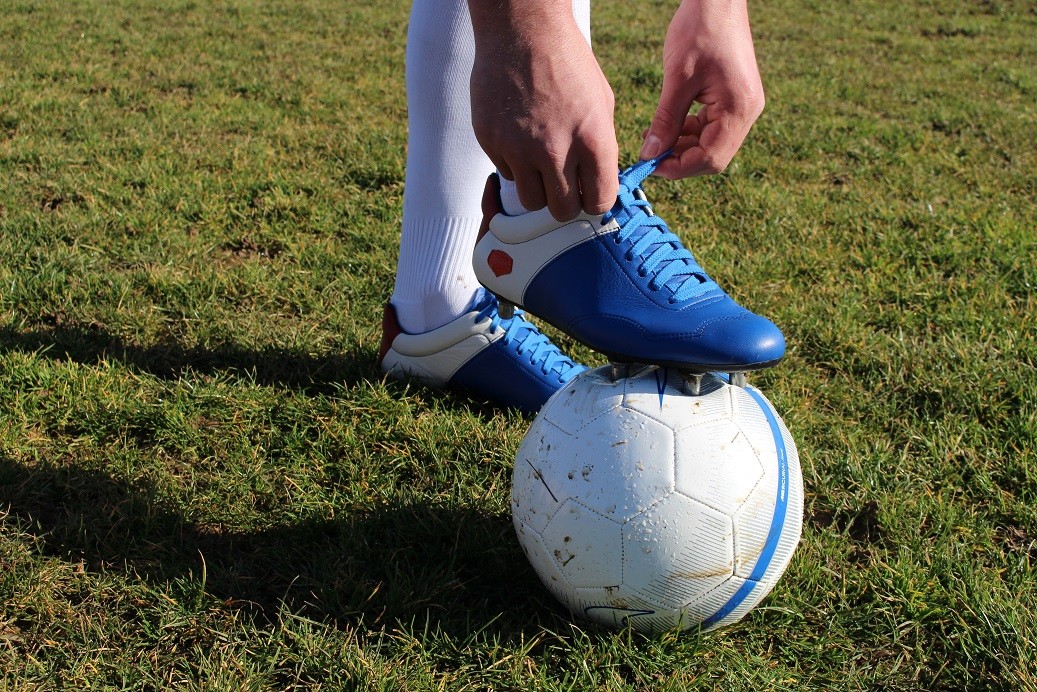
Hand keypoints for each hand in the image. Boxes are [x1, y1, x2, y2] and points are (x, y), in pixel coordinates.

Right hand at [468, 2, 618, 220]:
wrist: (522, 31)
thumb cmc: (567, 62)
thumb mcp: (601, 102)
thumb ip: (601, 147)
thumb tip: (599, 182)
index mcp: (592, 139)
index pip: (599, 201)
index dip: (595, 200)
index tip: (589, 194)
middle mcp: (555, 149)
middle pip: (562, 210)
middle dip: (565, 202)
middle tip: (563, 186)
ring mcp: (518, 148)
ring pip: (531, 200)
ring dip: (538, 187)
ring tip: (540, 161)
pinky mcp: (491, 141)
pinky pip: (506, 173)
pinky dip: (514, 163)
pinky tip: (519, 134)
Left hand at [639, 0, 764, 178]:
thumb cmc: (700, 29)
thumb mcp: (678, 79)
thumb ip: (665, 121)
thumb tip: (650, 154)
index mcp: (739, 109)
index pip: (710, 159)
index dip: (678, 168)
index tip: (650, 165)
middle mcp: (747, 112)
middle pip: (713, 156)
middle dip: (679, 159)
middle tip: (649, 154)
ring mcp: (743, 106)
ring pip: (711, 144)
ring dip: (681, 147)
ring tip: (653, 138)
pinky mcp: (734, 99)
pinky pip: (711, 128)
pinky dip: (688, 132)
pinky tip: (667, 126)